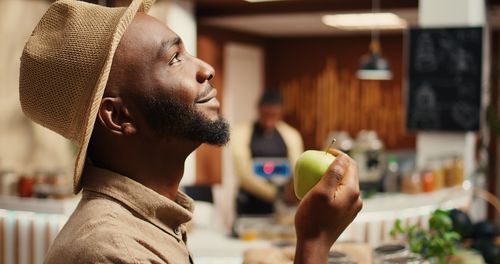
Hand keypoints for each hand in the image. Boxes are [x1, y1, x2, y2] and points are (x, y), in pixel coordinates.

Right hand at [293, 149, 361, 263]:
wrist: (314, 245)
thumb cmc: (313, 219)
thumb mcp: (320, 192)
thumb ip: (333, 173)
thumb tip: (343, 157)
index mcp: (352, 191)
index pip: (350, 164)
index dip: (338, 154)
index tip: (324, 152)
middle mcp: (356, 199)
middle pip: (349, 174)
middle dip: (335, 164)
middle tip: (319, 162)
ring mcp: (352, 207)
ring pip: (344, 184)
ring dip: (332, 177)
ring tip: (316, 176)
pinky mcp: (346, 214)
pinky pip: (341, 195)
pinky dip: (332, 188)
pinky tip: (318, 191)